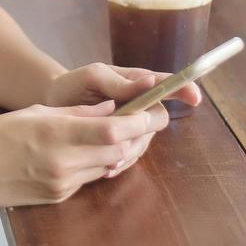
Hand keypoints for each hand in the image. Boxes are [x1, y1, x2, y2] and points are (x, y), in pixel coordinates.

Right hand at [0, 100, 169, 206]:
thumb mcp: (36, 112)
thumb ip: (78, 112)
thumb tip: (112, 109)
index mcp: (56, 134)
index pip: (112, 131)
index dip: (139, 123)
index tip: (153, 113)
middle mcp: (64, 162)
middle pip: (118, 152)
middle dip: (137, 137)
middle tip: (146, 121)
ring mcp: (63, 183)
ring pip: (109, 167)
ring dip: (120, 151)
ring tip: (122, 133)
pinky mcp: (60, 197)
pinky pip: (90, 178)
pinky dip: (98, 164)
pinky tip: (90, 152)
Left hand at [45, 63, 200, 178]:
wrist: (52, 105)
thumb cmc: (72, 85)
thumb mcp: (91, 76)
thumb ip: (118, 82)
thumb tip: (149, 83)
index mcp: (136, 82)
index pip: (167, 84)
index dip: (183, 89)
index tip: (194, 98)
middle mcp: (139, 104)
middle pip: (158, 120)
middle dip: (144, 131)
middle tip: (125, 137)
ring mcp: (131, 125)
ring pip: (144, 141)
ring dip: (130, 151)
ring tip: (110, 159)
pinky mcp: (121, 143)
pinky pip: (131, 155)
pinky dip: (122, 163)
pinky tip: (107, 168)